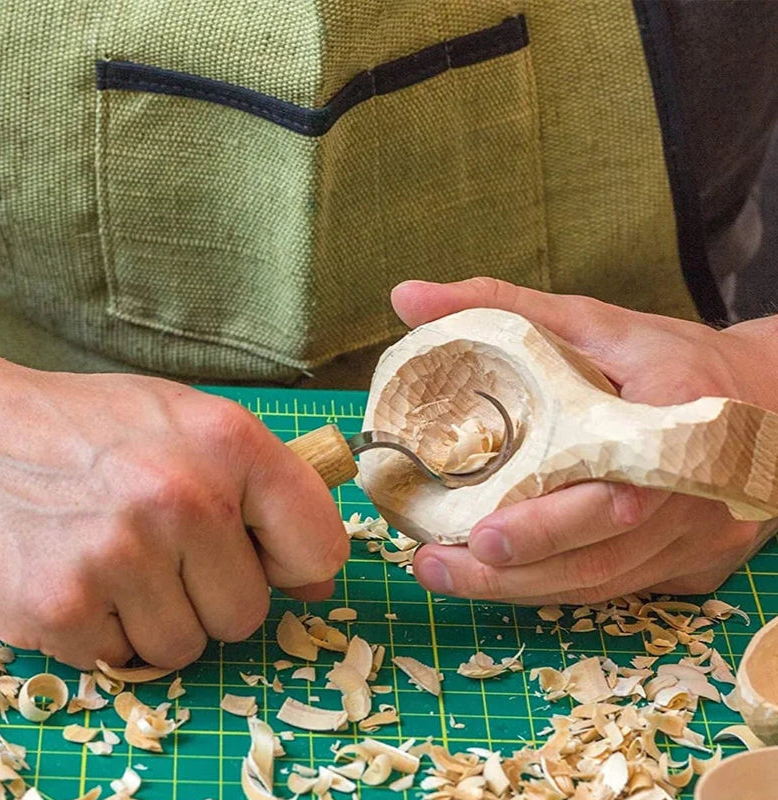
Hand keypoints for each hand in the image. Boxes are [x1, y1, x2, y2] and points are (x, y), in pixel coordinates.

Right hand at [0, 351, 347, 668]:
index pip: (319, 545)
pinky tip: (83, 573)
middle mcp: (183, 499)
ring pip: (186, 647)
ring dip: (158, 616)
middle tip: (166, 548)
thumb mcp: (195, 426)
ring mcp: (121, 556)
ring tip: (120, 556)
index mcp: (231, 443)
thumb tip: (317, 582)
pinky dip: (106, 629)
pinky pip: (122, 659)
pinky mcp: (62, 607)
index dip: (295, 562)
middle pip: (248, 613)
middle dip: (213, 593)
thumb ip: (269, 492)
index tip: (268, 557)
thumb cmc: (99, 429)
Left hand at [391, 278, 777, 604]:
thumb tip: (405, 299)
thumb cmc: (666, 357)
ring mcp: (700, 538)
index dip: (551, 523)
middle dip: (513, 571)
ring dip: (524, 590)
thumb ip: (500, 306)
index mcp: (673, 418)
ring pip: (606, 583)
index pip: (617, 487)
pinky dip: (559, 587)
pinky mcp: (695, 565)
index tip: (482, 535)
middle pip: (600, 553)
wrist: (767, 396)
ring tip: (449, 576)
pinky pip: (622, 589)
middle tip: (436, 565)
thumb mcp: (588, 320)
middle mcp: (696, 491)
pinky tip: (506, 581)